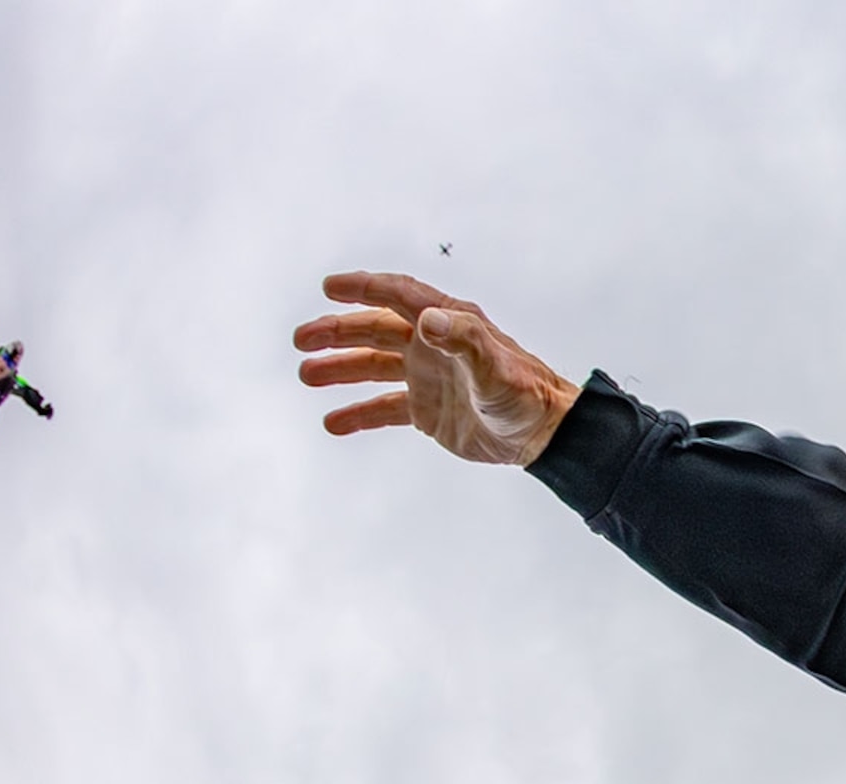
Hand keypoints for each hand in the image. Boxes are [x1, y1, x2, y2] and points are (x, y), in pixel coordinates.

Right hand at [293, 272, 580, 464]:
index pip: (397, 296)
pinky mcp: (427, 411)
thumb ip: (462, 338)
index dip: (363, 288)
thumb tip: (426, 319)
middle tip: (301, 340)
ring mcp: (427, 377)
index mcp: (447, 324)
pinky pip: (384, 409)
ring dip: (338, 369)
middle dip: (336, 332)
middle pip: (374, 331)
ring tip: (306, 375)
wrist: (544, 435)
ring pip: (372, 368)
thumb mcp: (495, 365)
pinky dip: (358, 415)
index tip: (328, 286)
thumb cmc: (526, 394)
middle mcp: (432, 345)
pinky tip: (332, 423)